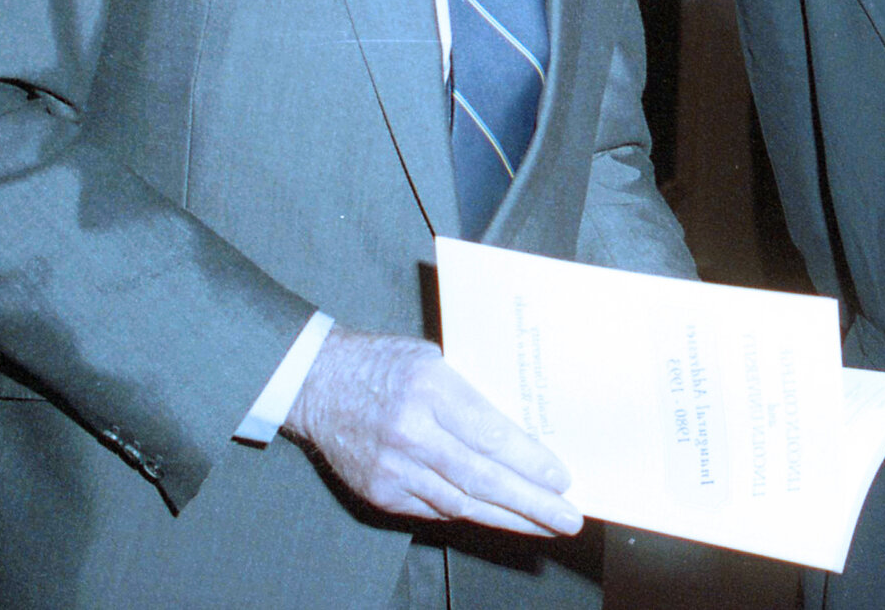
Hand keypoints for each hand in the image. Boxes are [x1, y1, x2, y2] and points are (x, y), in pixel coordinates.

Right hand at [282, 327, 581, 536]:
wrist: (317, 382)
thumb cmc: (385, 363)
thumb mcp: (434, 359)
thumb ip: (473, 393)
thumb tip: (525, 430)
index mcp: (429, 389)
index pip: (490, 434)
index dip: (529, 462)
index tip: (561, 477)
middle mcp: (410, 432)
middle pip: (481, 478)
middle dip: (532, 503)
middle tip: (568, 518)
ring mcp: (392, 467)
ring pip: (461, 503)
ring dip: (508, 518)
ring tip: (544, 526)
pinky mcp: (379, 492)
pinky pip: (435, 510)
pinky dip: (471, 515)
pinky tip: (499, 517)